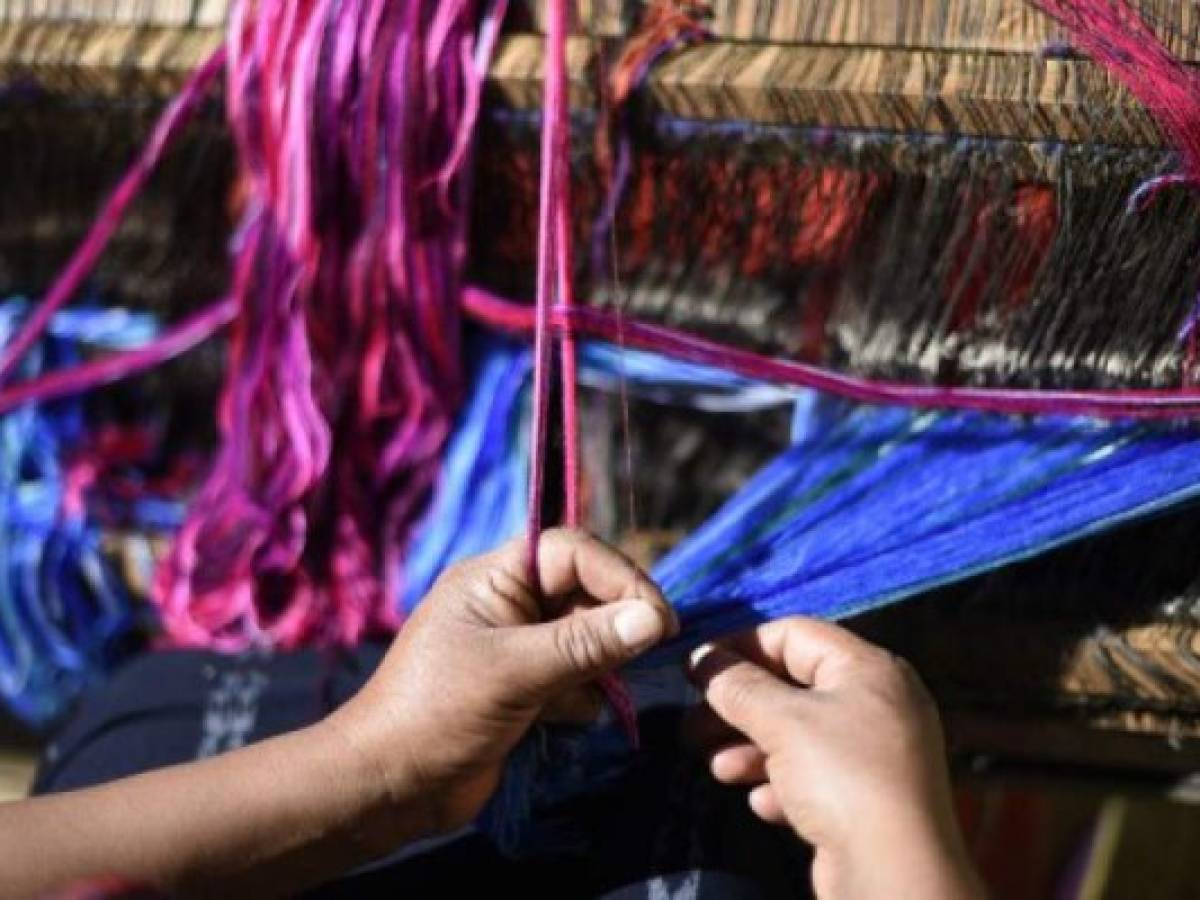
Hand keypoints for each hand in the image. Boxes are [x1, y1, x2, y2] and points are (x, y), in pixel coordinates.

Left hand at [326, 528, 677, 845]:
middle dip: (610, 630)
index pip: (573, 551)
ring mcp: (520, 648)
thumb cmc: (436, 712)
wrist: (389, 786)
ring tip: (564, 700)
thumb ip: (585, 644)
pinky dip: (578, 701)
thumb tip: (655, 620)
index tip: (658, 619)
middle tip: (627, 662)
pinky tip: (553, 723)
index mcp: (495, 578)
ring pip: (591, 641)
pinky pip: (579, 680)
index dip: (619, 576)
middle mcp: (510, 604)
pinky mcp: (529, 690)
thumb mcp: (514, 671)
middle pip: (588, 594)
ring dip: (594, 672)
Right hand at [687, 617, 983, 899]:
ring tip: (716, 767)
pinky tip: (762, 803)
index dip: (741, 645)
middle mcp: (877, 704)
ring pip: (798, 736)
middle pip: (792, 687)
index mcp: (868, 668)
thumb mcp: (782, 721)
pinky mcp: (866, 801)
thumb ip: (737, 684)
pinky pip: (813, 778)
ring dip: (751, 748)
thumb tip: (702, 657)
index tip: (696, 669)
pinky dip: (781, 784)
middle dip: (739, 706)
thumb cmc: (842, 778)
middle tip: (692, 725)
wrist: (895, 874)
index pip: (795, 634)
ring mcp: (874, 755)